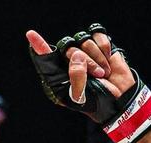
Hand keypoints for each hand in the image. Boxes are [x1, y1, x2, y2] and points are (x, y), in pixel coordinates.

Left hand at [27, 24, 150, 142]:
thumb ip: (75, 78)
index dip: (39, 46)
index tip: (31, 35)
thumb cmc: (96, 100)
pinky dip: (104, 48)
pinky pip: (97, 35)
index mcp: (58, 75)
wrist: (119, 97)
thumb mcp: (80, 97)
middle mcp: (68, 60)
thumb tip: (76, 54)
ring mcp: (83, 51)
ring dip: (97, 58)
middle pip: (68, 48)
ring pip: (84, 40)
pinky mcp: (97, 44)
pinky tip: (108, 60)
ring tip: (103, 73)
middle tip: (97, 75)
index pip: (45, 58)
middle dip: (86, 61)